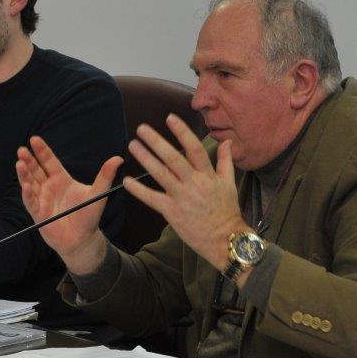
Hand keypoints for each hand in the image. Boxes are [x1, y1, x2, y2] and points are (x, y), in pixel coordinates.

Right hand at [16, 136, 121, 273]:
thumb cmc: (89, 216)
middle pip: (36, 170)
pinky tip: (26, 185)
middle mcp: (49, 187)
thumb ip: (105, 176)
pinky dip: (28, 194)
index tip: (34, 139)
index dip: (42, 151)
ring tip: (20, 163)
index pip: (49, 161)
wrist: (83, 239)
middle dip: (28, 160)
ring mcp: (43, 200)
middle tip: (22, 150)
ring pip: (30, 183)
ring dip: (25, 174)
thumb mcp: (98, 193)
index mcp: (61, 179)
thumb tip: (118, 159)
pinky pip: (31, 202)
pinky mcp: (39, 214)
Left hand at [124, 114, 246, 271]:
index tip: (169, 118)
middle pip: (173, 158)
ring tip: (132, 145)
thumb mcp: (229, 183)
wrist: (225, 239)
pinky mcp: (172, 213)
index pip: (194, 148)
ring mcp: (182, 198)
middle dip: (156, 141)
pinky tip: (126, 181)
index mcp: (208, 175)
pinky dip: (138, 190)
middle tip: (141, 129)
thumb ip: (225, 160)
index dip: (182, 132)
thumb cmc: (227, 211)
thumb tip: (226, 141)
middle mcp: (194, 184)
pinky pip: (152, 199)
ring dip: (145, 159)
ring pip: (161, 174)